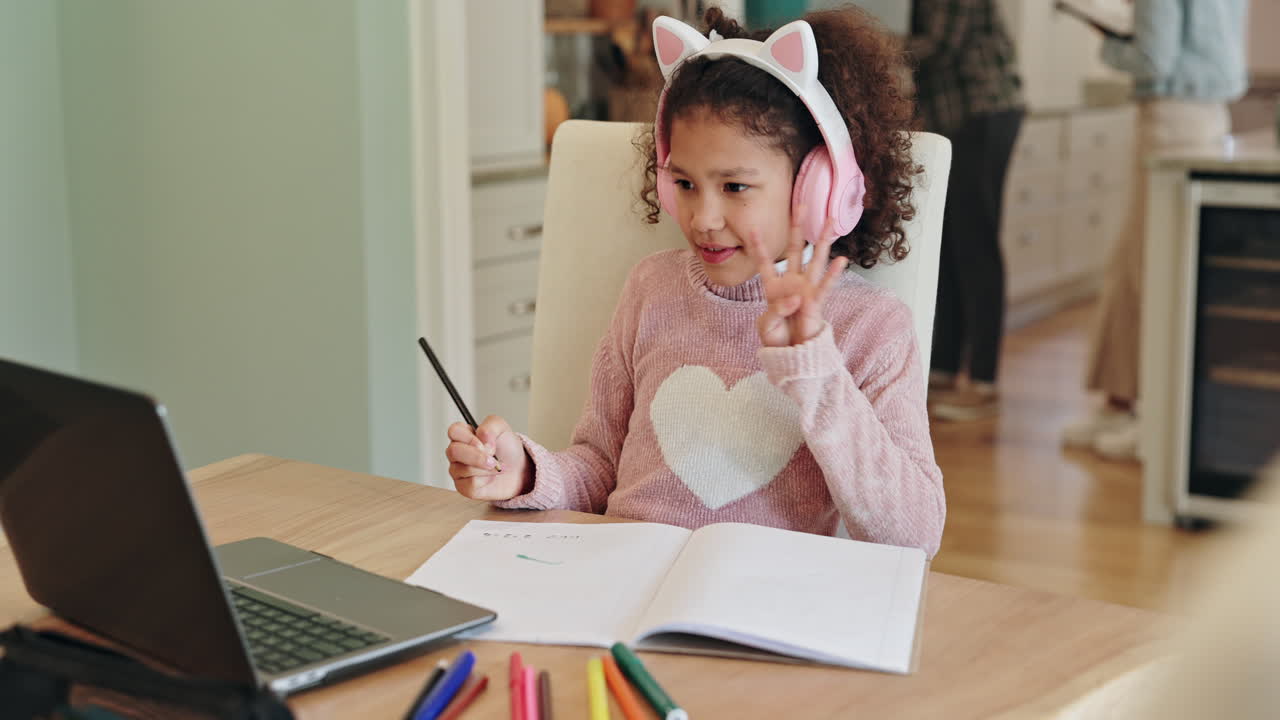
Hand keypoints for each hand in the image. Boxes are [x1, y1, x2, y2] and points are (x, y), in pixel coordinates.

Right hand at [445, 415, 531, 500]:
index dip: (469, 438)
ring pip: (464, 469)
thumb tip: (481, 436)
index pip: (454, 431)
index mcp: (463, 435)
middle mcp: (457, 452)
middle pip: (453, 451)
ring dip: (487, 469)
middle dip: (477, 456)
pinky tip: (491, 477)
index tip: (485, 443)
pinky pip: (471, 484)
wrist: (518, 469)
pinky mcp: (463, 487)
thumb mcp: (502, 428)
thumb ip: (490, 425)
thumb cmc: (507, 448)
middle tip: (493, 459)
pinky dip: (486, 480)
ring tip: (497, 466)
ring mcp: (457, 470)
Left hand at [748, 215, 848, 346]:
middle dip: (797, 227)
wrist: (792, 355)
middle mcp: (792, 283)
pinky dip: (833, 274)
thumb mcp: (767, 325)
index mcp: (773, 287)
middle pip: (794, 249)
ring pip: (815, 259)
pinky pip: (825, 286)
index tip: (751, 228)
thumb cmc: (778, 339)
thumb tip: (795, 299)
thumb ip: (776, 310)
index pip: (764, 262)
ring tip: (830, 222)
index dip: (758, 246)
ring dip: (822, 240)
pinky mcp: (817, 302)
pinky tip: (841, 260)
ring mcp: (806, 290)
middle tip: (800, 204)